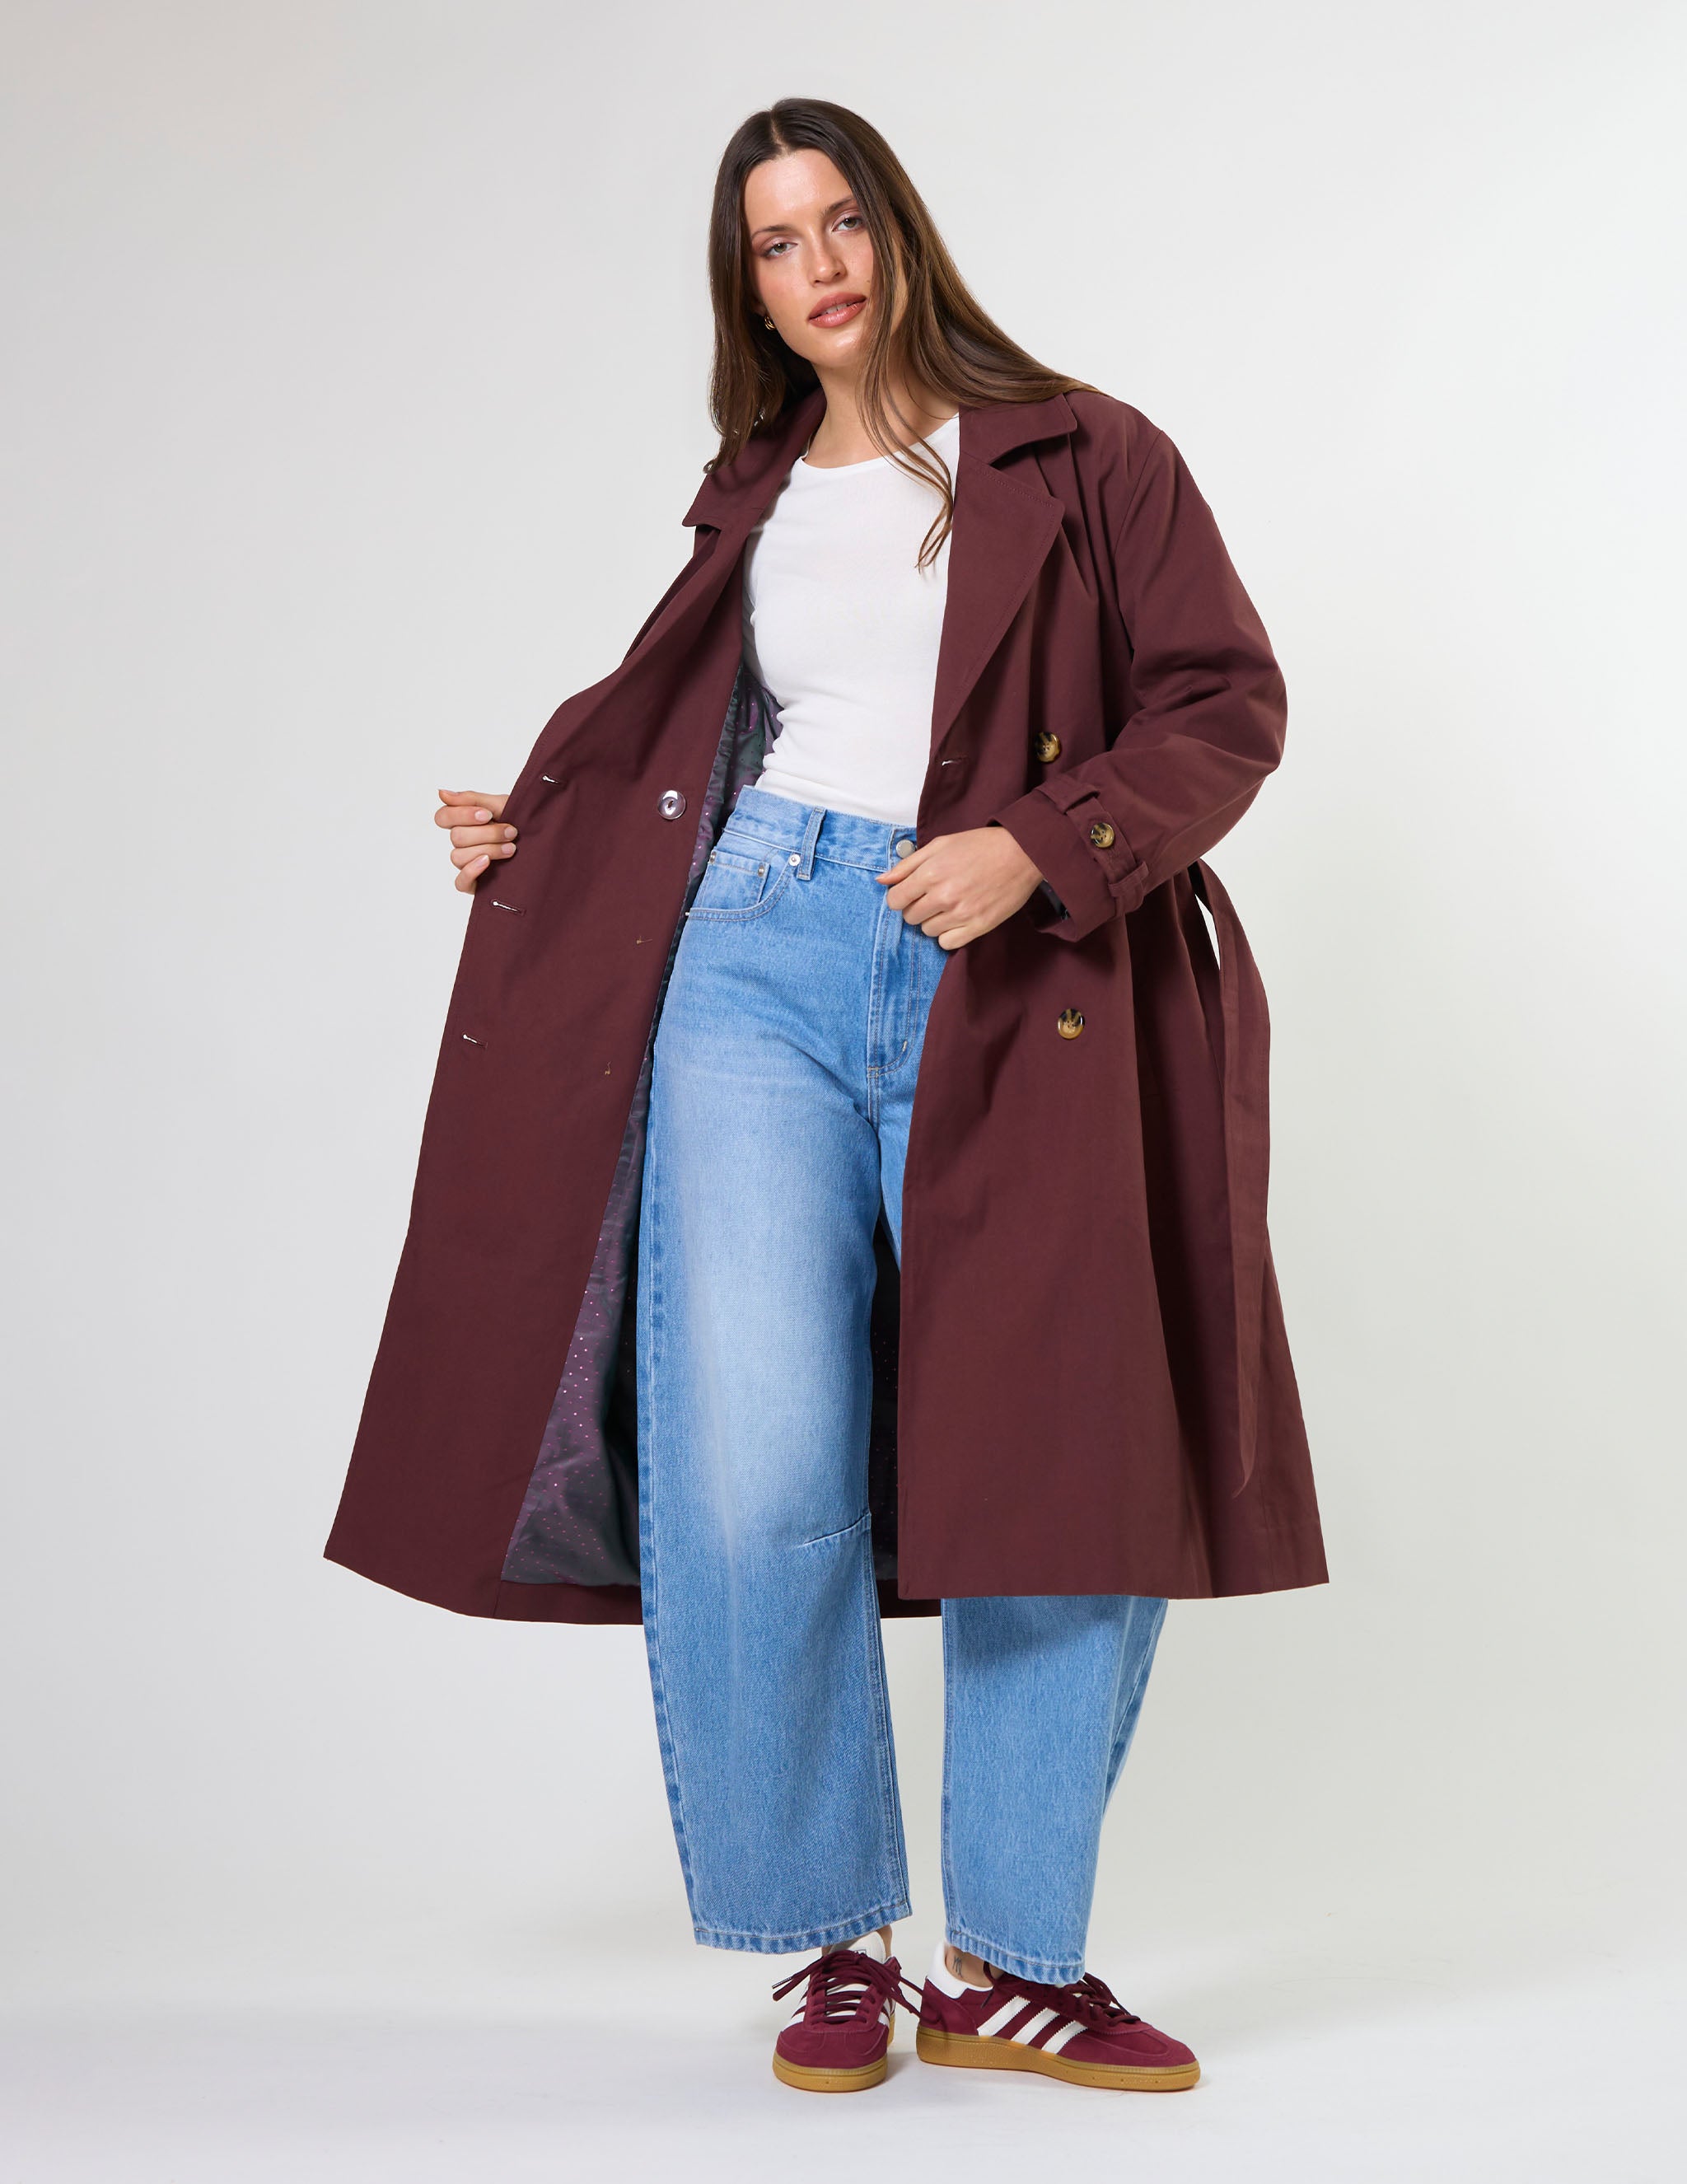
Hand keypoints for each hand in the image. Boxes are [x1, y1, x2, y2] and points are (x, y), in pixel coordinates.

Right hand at [435, 789, 516, 892]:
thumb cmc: (520, 823)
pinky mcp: (474, 883)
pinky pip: (460, 882)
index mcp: (464, 822)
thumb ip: (472, 799)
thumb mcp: (501, 805)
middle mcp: (462, 843)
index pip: (443, 817)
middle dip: (487, 833)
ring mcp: (466, 863)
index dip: (461, 815)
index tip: (486, 814)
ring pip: (459, 856)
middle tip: (512, 832)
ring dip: (488, 849)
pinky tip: (487, 862)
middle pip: (456, 837)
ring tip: (512, 848)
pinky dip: (471, 871)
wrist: (544, 844)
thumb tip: (441, 793)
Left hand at [874, 825, 1042, 948]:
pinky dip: (948, 935)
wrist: (1021, 853)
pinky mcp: (978, 926)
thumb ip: (908, 864)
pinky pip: (947, 944)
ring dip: (933, 920)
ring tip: (949, 905)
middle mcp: (943, 896)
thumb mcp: (940, 845)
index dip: (900, 897)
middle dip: (917, 908)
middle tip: (933, 896)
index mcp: (930, 873)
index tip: (911, 893)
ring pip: (928, 931)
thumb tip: (882, 880)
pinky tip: (957, 920)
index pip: (895, 901)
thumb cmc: (979, 846)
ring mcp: (961, 914)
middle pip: (910, 917)